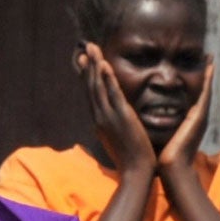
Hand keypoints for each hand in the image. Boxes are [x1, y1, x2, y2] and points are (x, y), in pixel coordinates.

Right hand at [76, 41, 155, 177]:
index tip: (83, 61)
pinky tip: (104, 65)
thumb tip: (113, 121)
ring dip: (95, 66)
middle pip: (91, 87)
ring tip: (93, 48)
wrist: (136, 173)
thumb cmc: (131, 160)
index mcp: (100, 121)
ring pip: (98, 87)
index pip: (91, 94)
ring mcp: (109, 117)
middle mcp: (100, 117)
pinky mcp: (121, 118)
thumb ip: (115, 127)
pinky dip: (108, 79)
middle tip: (86, 47)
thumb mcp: (119, 139)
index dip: (86, 76)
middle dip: (88, 65)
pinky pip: (113, 94)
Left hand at [157, 64, 214, 177]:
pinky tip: (209, 66)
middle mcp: (197, 117)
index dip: (195, 85)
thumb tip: (149, 123)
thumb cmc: (165, 156)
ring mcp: (201, 116)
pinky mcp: (200, 116)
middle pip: (203, 91)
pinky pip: (205, 93)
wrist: (172, 167)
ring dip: (209, 73)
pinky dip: (208, 80)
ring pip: (205, 89)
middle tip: (209, 58)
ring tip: (210, 57)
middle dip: (206, 75)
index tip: (196, 71)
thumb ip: (160, 128)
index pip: (192, 97)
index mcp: (188, 121)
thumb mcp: (163, 137)